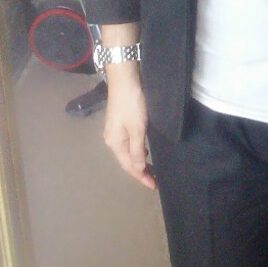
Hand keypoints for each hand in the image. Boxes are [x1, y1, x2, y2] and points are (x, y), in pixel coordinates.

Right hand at [103, 74, 155, 189]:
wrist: (125, 80)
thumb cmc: (132, 105)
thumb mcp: (137, 129)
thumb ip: (137, 150)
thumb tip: (138, 169)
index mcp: (115, 143)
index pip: (129, 166)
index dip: (141, 177)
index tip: (154, 186)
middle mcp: (112, 140)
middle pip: (127, 161)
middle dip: (140, 172)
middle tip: (155, 180)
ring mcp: (114, 131)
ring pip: (128, 153)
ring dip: (139, 162)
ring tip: (151, 170)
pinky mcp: (119, 124)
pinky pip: (128, 144)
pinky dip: (137, 151)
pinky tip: (145, 152)